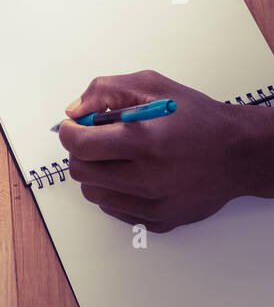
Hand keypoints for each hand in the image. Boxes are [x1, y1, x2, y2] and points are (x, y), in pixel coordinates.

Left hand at [58, 70, 254, 232]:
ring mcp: (153, 204)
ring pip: (93, 193)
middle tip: (96, 139)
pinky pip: (114, 209)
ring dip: (97, 172)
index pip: (79, 145)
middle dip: (81, 151)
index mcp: (143, 140)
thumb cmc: (196, 117)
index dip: (69, 132)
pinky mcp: (159, 221)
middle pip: (81, 172)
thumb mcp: (151, 86)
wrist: (237, 153)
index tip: (74, 126)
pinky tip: (133, 173)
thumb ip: (105, 91)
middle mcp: (147, 178)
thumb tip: (73, 112)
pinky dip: (115, 191)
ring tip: (118, 156)